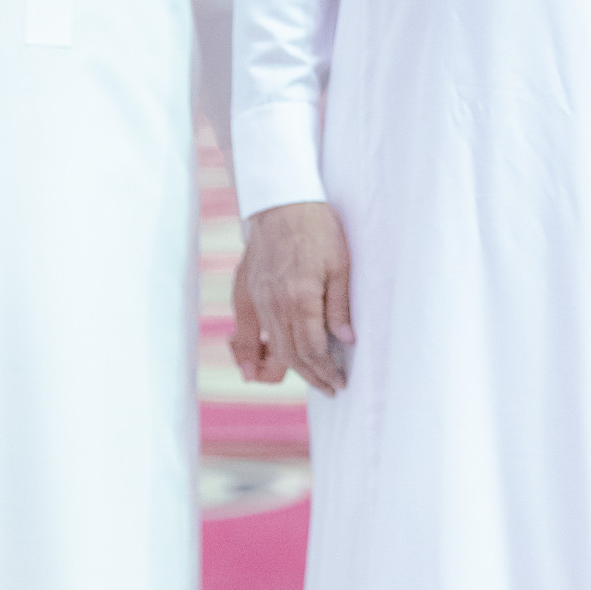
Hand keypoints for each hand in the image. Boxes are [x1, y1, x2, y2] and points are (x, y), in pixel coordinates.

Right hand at [238, 201, 353, 395]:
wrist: (281, 202)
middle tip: (330, 387)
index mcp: (301, 298)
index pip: (313, 349)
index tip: (339, 382)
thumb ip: (339, 305)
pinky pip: (244, 333)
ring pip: (271, 346)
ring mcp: (257, 299)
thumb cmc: (317, 229)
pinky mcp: (245, 292)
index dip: (326, 370)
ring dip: (288, 368)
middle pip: (291, 354)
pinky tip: (253, 371)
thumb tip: (346, 341)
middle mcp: (275, 304)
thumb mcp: (340, 264)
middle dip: (312, 375)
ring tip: (308, 378)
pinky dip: (247, 355)